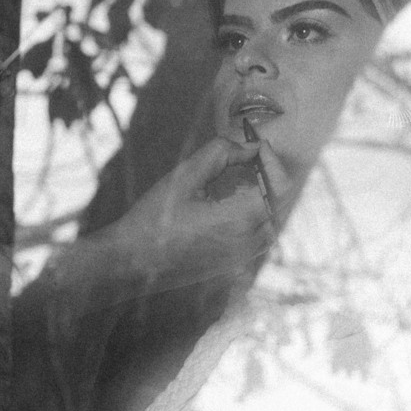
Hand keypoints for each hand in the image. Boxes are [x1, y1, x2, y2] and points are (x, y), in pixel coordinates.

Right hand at [108, 137, 281, 278]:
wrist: (131, 261)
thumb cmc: (153, 218)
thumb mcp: (184, 176)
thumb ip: (221, 154)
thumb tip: (250, 145)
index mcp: (237, 219)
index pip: (279, 184)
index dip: (272, 159)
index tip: (256, 145)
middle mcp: (246, 242)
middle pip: (278, 200)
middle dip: (266, 174)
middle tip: (244, 155)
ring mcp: (242, 257)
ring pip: (271, 218)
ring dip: (261, 195)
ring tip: (236, 179)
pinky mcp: (234, 265)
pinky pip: (258, 235)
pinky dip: (253, 214)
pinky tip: (229, 203)